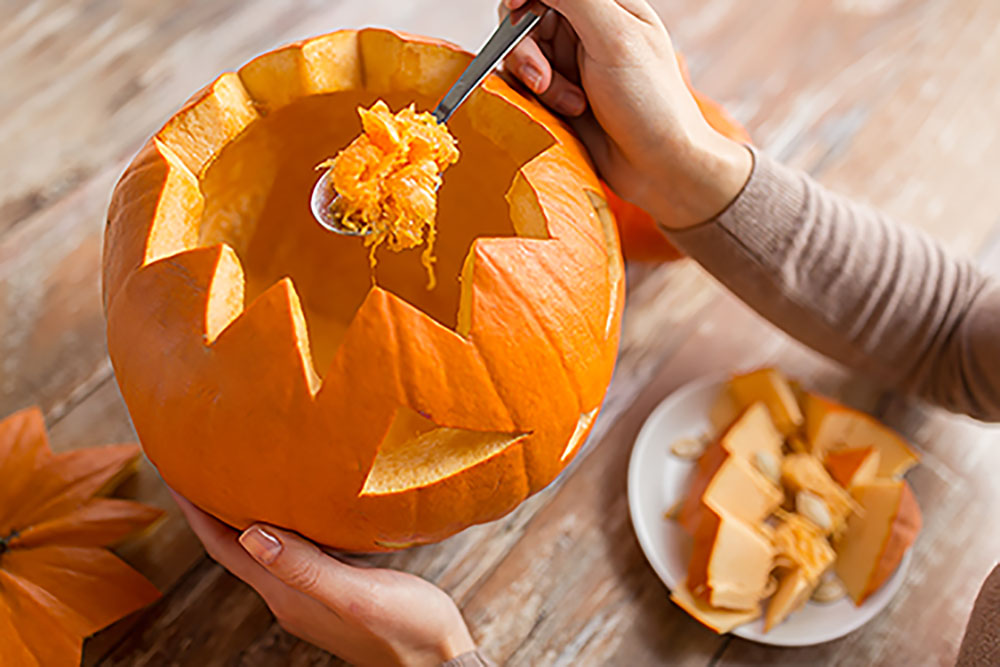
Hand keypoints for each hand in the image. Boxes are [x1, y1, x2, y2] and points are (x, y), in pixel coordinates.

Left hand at [171, 491, 475, 665]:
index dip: (196, 510)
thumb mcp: (357, 594)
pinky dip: (280, 523)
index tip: (175, 470)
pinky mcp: (333, 589)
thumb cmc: (407, 629)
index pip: (225, 547)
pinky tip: (294, 505)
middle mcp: (289, 594)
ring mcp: (310, 594)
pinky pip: (292, 549)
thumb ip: (306, 567)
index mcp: (286, 594)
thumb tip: (252, 532)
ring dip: (242, 514)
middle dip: (211, 507)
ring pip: (262, 546)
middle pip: (234, 546)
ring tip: (236, 475)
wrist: (438, 663)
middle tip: (196, 463)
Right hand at [502, 0, 751, 227]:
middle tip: (542, 78)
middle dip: (527, 48)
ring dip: (538, 79)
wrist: (660, 167)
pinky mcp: (559, 94)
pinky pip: (525, 85)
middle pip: (527, 17)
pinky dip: (540, 99)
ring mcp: (571, 62)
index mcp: (607, 3)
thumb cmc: (650, 103)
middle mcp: (586, 28)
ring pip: (521, 53)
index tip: (517, 8)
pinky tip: (570, 112)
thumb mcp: (615, 38)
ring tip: (572, 103)